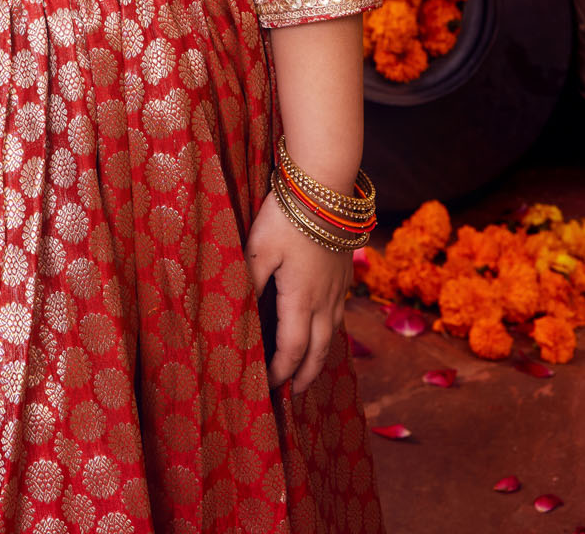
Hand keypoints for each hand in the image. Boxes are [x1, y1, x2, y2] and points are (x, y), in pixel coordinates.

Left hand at [244, 188, 353, 394]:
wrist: (325, 190)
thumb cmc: (287, 217)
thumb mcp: (258, 249)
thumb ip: (249, 282)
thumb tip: (240, 313)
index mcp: (301, 299)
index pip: (293, 349)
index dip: (281, 371)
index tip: (270, 386)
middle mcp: (325, 301)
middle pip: (319, 351)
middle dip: (306, 375)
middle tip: (293, 393)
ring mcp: (339, 288)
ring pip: (332, 334)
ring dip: (319, 356)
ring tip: (307, 368)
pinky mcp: (344, 274)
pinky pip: (338, 315)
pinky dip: (328, 332)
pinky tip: (319, 327)